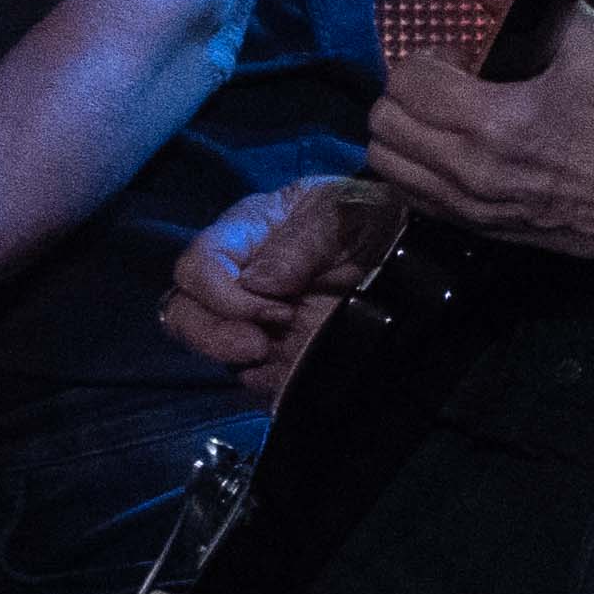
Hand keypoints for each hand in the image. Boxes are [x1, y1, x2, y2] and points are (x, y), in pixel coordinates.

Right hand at [165, 172, 400, 399]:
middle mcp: (236, 277)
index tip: (276, 311)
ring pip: (208, 344)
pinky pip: (251, 375)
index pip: (197, 267)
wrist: (409, 245)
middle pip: (184, 310)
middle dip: (212, 334)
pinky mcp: (276, 350)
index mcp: (243, 235)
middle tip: (258, 346)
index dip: (221, 296)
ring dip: (233, 357)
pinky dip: (265, 381)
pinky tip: (289, 373)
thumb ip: (301, 241)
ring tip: (273, 356)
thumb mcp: (343, 212)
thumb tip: (257, 283)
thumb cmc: (369, 217)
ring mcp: (253, 317)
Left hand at [368, 6, 593, 269]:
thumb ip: (524, 5)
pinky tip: (442, 151)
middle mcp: (469, 166)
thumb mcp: (590, 49)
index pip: (406, 82)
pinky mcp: (470, 225)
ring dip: (401, 131)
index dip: (425, 61)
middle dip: (406, 93)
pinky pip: (405, 193)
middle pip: (384, 120)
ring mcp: (467, 202)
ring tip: (438, 119)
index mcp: (494, 120)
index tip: (457, 61)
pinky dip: (410, 168)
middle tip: (443, 87)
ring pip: (384, 160)